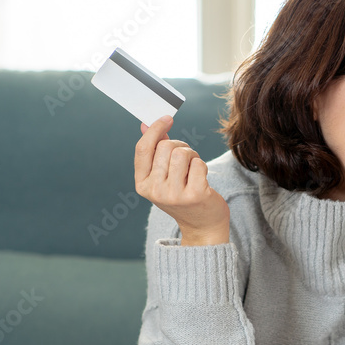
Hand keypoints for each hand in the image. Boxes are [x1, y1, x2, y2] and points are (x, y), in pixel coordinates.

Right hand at [134, 116, 229, 245]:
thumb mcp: (163, 177)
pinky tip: (202, 178)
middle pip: (165, 147)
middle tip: (187, 158)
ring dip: (192, 155)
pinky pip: (198, 163)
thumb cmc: (183, 196)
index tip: (167, 118)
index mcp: (142, 185)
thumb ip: (154, 151)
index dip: (155, 129)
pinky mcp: (194, 195)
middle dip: (180, 145)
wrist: (203, 226)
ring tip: (194, 168)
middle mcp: (155, 191)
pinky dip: (202, 165)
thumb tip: (146, 124)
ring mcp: (174, 194)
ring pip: (182, 153)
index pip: (143, 149)